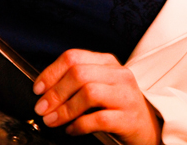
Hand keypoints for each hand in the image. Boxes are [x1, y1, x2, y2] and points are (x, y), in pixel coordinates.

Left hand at [33, 50, 160, 144]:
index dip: (52, 72)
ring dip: (64, 109)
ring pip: (88, 93)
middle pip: (79, 74)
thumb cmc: (118, 106)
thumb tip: (45, 90)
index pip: (74, 57)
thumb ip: (79, 82)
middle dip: (55, 93)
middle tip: (42, 109)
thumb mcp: (101, 87)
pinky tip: (72, 130)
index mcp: (108, 62)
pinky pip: (99, 118)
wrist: (148, 126)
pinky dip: (80, 125)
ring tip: (52, 121)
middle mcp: (118, 74)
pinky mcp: (128, 117)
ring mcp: (125, 95)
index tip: (38, 89)